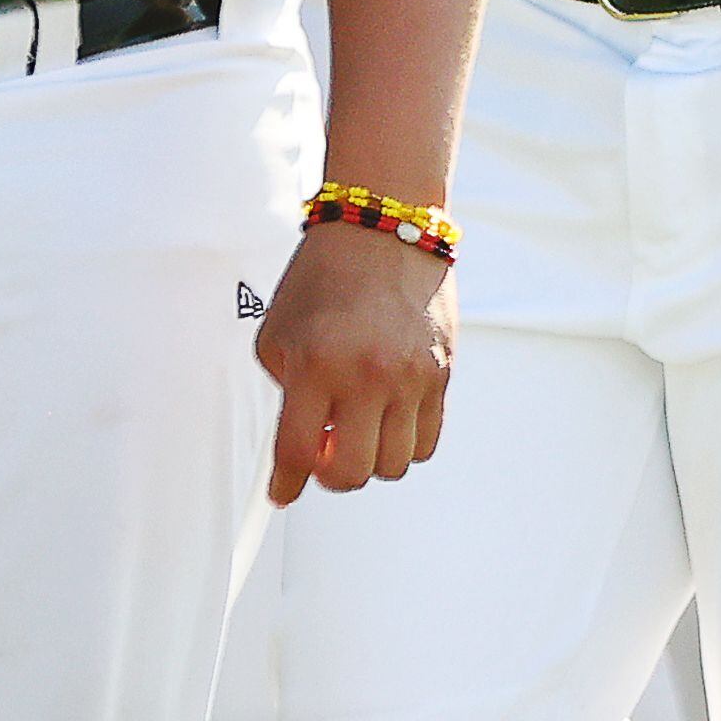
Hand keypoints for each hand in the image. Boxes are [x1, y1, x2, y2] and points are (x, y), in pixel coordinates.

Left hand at [259, 222, 453, 503]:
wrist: (385, 228)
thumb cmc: (326, 274)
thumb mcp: (279, 332)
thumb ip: (286, 394)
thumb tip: (299, 449)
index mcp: (315, 363)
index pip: (297, 452)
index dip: (286, 483)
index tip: (283, 492)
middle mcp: (366, 374)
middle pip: (350, 474)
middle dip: (330, 474)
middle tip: (322, 453)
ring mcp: (410, 377)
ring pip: (393, 466)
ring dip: (370, 457)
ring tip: (358, 427)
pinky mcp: (442, 374)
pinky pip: (425, 442)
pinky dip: (404, 442)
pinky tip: (387, 416)